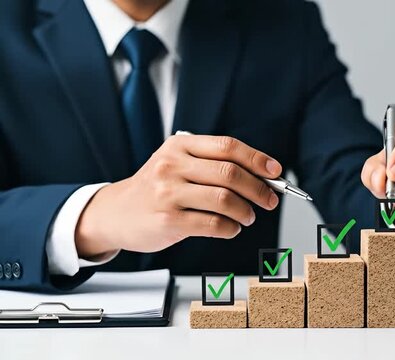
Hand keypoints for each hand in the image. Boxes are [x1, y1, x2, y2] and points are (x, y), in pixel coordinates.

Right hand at [75, 135, 281, 257]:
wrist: (114, 213)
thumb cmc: (154, 188)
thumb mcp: (176, 164)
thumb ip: (211, 165)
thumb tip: (261, 176)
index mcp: (180, 146)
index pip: (228, 146)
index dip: (257, 159)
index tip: (275, 172)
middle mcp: (172, 166)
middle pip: (230, 173)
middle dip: (258, 188)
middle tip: (268, 200)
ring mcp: (168, 193)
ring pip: (224, 199)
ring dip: (245, 210)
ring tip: (248, 216)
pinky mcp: (168, 220)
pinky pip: (212, 224)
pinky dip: (230, 228)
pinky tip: (231, 228)